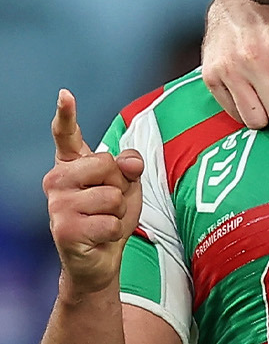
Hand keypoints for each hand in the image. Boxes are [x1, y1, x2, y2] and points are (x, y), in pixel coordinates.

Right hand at [44, 89, 143, 295]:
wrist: (99, 257)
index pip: (67, 135)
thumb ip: (130, 164)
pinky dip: (114, 230)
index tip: (65, 94)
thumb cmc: (111, 215)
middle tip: (109, 204)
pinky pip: (110, 221)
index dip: (66, 114)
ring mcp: (57, 205)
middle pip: (107, 163)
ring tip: (103, 220)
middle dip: (120, 184)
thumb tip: (129, 162)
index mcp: (71, 164)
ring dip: (118, 211)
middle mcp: (56, 180)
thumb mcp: (128, 184)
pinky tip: (98, 236)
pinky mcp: (63, 229)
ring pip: (112, 195)